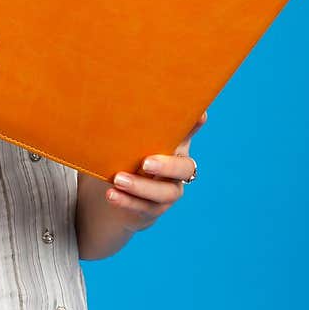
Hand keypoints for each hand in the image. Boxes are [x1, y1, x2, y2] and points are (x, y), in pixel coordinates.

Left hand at [106, 111, 207, 231]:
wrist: (117, 192)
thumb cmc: (124, 156)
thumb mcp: (126, 139)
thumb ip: (126, 125)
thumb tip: (108, 100)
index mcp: (174, 144)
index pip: (188, 132)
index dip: (196, 124)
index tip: (200, 115)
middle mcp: (177, 168)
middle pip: (184, 168)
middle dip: (167, 166)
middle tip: (145, 163)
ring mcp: (168, 191)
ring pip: (165, 193)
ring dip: (141, 186)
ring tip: (118, 180)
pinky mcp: (153, 209)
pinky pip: (144, 208)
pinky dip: (127, 201)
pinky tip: (112, 194)